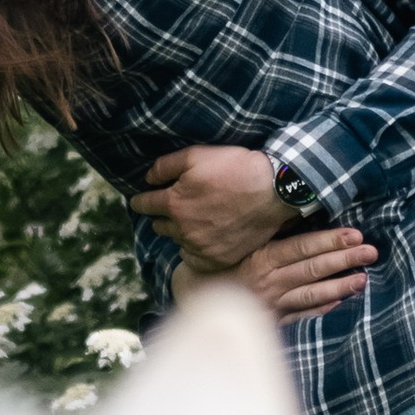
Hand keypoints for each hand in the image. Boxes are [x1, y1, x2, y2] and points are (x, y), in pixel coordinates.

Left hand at [130, 141, 286, 274]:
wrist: (274, 191)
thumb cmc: (236, 169)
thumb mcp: (197, 155)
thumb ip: (165, 166)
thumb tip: (148, 179)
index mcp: (173, 204)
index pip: (143, 205)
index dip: (140, 200)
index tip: (142, 200)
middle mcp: (183, 230)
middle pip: (159, 225)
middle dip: (164, 214)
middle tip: (179, 205)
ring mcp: (201, 248)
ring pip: (178, 241)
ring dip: (181, 231)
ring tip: (198, 220)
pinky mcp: (218, 259)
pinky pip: (194, 258)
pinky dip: (195, 249)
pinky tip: (205, 238)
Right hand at [234, 222, 377, 321]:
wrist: (197, 296)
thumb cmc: (224, 263)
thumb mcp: (244, 244)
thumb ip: (273, 235)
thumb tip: (301, 214)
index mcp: (263, 257)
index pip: (302, 247)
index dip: (330, 241)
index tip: (355, 235)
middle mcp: (269, 280)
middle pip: (312, 269)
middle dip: (343, 260)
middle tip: (371, 252)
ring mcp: (272, 303)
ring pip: (310, 294)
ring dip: (339, 287)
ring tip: (363, 280)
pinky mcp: (272, 320)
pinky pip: (300, 315)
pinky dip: (320, 309)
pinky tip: (339, 302)